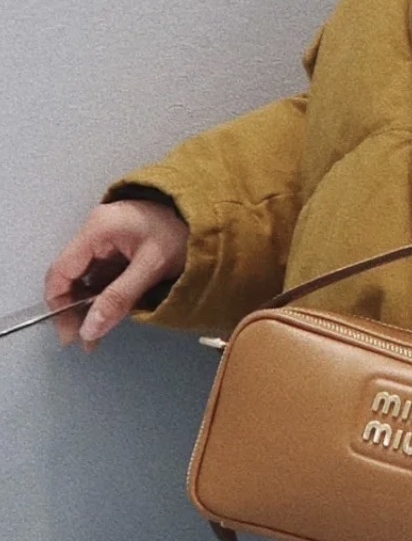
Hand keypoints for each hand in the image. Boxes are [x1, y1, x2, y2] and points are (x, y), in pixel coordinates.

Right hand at [45, 200, 188, 348]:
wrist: (212, 211)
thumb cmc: (182, 231)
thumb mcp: (152, 266)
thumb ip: (119, 298)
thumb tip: (89, 332)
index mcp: (98, 229)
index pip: (61, 272)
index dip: (59, 306)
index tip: (71, 336)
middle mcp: (96, 231)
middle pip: (71, 275)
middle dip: (76, 309)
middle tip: (89, 340)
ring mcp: (108, 238)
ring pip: (86, 277)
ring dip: (91, 305)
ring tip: (100, 332)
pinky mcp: (120, 245)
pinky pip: (103, 274)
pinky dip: (104, 294)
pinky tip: (112, 313)